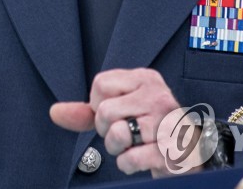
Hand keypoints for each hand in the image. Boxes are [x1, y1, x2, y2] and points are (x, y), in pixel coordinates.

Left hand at [50, 67, 192, 177]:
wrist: (187, 153)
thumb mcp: (120, 111)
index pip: (100, 84)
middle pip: (104, 111)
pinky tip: (143, 157)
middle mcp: (158, 96)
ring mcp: (166, 123)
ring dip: (118, 148)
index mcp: (145, 78)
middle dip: (107, 130)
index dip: (99, 105)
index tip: (117, 112)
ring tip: (133, 144)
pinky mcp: (170, 150)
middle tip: (126, 132)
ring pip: (116, 134)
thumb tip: (55, 112)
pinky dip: (129, 163)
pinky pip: (130, 159)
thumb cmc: (150, 128)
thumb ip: (87, 111)